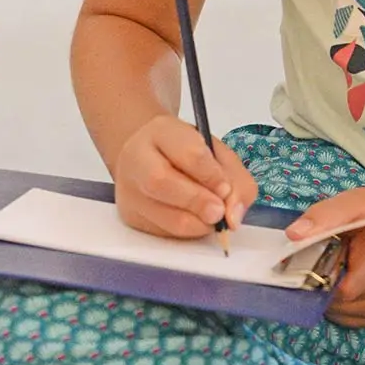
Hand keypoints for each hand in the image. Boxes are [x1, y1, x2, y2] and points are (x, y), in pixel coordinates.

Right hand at [113, 115, 257, 239]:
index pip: (187, 153)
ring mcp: (129, 189)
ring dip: (196, 223)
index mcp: (162, 131)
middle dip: (197, 202)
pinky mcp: (130, 215)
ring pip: (160, 214)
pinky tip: (194, 220)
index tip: (225, 189)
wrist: (150, 157)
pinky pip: (162, 232)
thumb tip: (233, 217)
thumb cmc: (187, 153)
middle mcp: (137, 157)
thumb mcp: (218, 154)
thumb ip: (235, 181)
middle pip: (160, 182)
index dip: (211, 175)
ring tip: (211, 218)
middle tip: (219, 213)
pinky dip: (187, 232)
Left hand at [288, 188, 364, 328]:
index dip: (319, 279)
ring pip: (341, 313)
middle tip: (331, 261)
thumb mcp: (356, 203)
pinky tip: (351, 282)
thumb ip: (325, 216)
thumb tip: (293, 235)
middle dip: (323, 285)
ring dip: (332, 295)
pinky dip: (342, 304)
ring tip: (344, 270)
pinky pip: (351, 317)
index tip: (317, 261)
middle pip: (336, 303)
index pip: (340, 290)